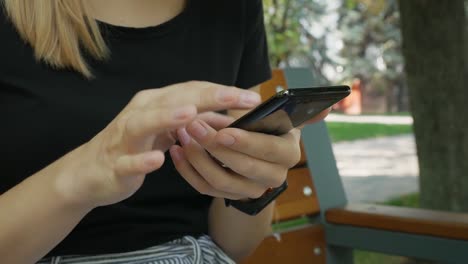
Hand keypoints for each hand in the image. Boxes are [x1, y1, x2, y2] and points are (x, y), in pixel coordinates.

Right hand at [57, 82, 260, 207]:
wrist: (90, 171)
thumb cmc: (134, 147)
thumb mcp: (167, 131)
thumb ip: (195, 124)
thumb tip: (230, 120)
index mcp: (156, 103)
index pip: (192, 91)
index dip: (222, 92)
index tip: (251, 98)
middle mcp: (140, 113)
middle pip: (175, 99)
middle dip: (207, 97)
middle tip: (236, 96)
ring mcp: (125, 137)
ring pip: (144, 122)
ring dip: (167, 117)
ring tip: (191, 114)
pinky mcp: (115, 163)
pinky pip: (128, 161)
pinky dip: (142, 159)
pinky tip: (159, 159)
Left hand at [169, 109, 329, 199]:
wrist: (256, 157)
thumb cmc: (267, 131)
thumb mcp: (285, 120)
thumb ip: (305, 112)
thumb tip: (331, 104)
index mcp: (287, 154)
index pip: (269, 151)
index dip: (247, 142)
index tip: (223, 130)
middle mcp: (272, 176)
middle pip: (243, 169)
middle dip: (216, 147)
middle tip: (194, 125)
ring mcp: (249, 190)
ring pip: (220, 181)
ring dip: (198, 158)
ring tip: (183, 135)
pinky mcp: (227, 195)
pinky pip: (204, 188)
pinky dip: (187, 170)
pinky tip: (177, 150)